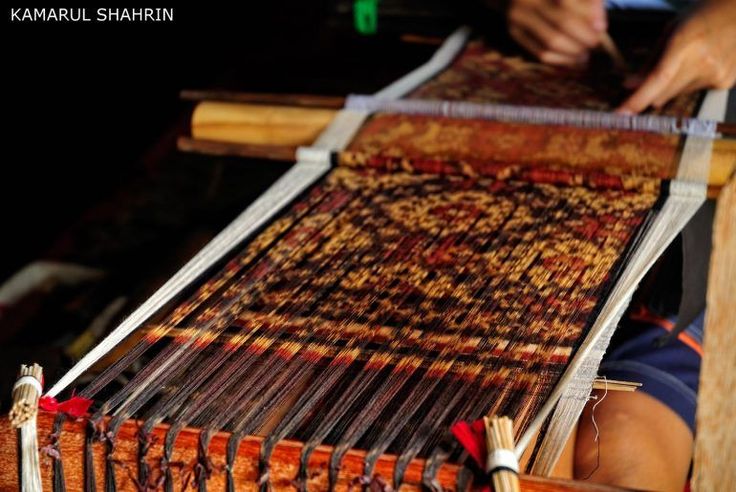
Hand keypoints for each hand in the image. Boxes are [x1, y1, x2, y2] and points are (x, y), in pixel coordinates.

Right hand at [507, 0, 607, 66]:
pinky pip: (539, 53)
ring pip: (550, 42)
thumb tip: (599, 28)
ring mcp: (519, 17)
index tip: (602, 28)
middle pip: (563, 23)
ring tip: (584, 55)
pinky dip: (559, 60)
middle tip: (594, 44)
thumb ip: (589, 3)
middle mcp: (529, 0)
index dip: (589, 15)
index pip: (567, 1)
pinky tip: (571, 59)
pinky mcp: (514, 32)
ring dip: (572, 52)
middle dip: (584, 37)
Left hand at [618, 0, 735, 113]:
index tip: (621, 113)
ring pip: (677, 95)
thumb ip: (650, 61)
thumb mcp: (671, 31)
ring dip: (672, 85)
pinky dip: (690, 83)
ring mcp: (716, 74)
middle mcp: (703, 61)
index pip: (657, 79)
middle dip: (649, 93)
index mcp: (685, 43)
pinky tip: (701, 64)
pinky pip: (694, 92)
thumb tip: (630, 84)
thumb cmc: (702, 17)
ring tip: (686, 61)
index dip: (637, 99)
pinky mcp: (725, 82)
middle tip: (645, 84)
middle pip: (663, 94)